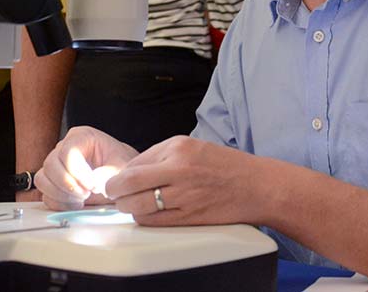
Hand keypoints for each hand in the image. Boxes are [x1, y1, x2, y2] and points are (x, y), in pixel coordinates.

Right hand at [36, 126, 137, 209]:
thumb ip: (110, 173)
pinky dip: (59, 203)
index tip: (92, 186)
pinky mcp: (52, 183)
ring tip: (82, 200)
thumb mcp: (122, 167)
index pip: (68, 152)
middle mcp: (64, 148)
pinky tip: (76, 204)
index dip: (77, 172)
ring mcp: (56, 165)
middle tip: (87, 194)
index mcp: (81, 136)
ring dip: (60, 195)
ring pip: (42, 179)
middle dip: (68, 184)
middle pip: (51, 164)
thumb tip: (95, 183)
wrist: (119, 176)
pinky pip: (45, 195)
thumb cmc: (119, 166)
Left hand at [104, 136, 261, 226]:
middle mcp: (180, 169)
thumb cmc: (226, 166)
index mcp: (179, 147)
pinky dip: (143, 219)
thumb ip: (162, 156)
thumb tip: (132, 170)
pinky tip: (144, 214)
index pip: (135, 162)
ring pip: (138, 205)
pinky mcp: (189, 216)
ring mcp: (184, 194)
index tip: (114, 180)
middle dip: (114, 191)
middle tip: (112, 193)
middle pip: (130, 183)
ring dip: (126, 207)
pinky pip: (154, 221)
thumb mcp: (193, 147)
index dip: (120, 174)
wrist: (256, 186)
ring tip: (127, 204)